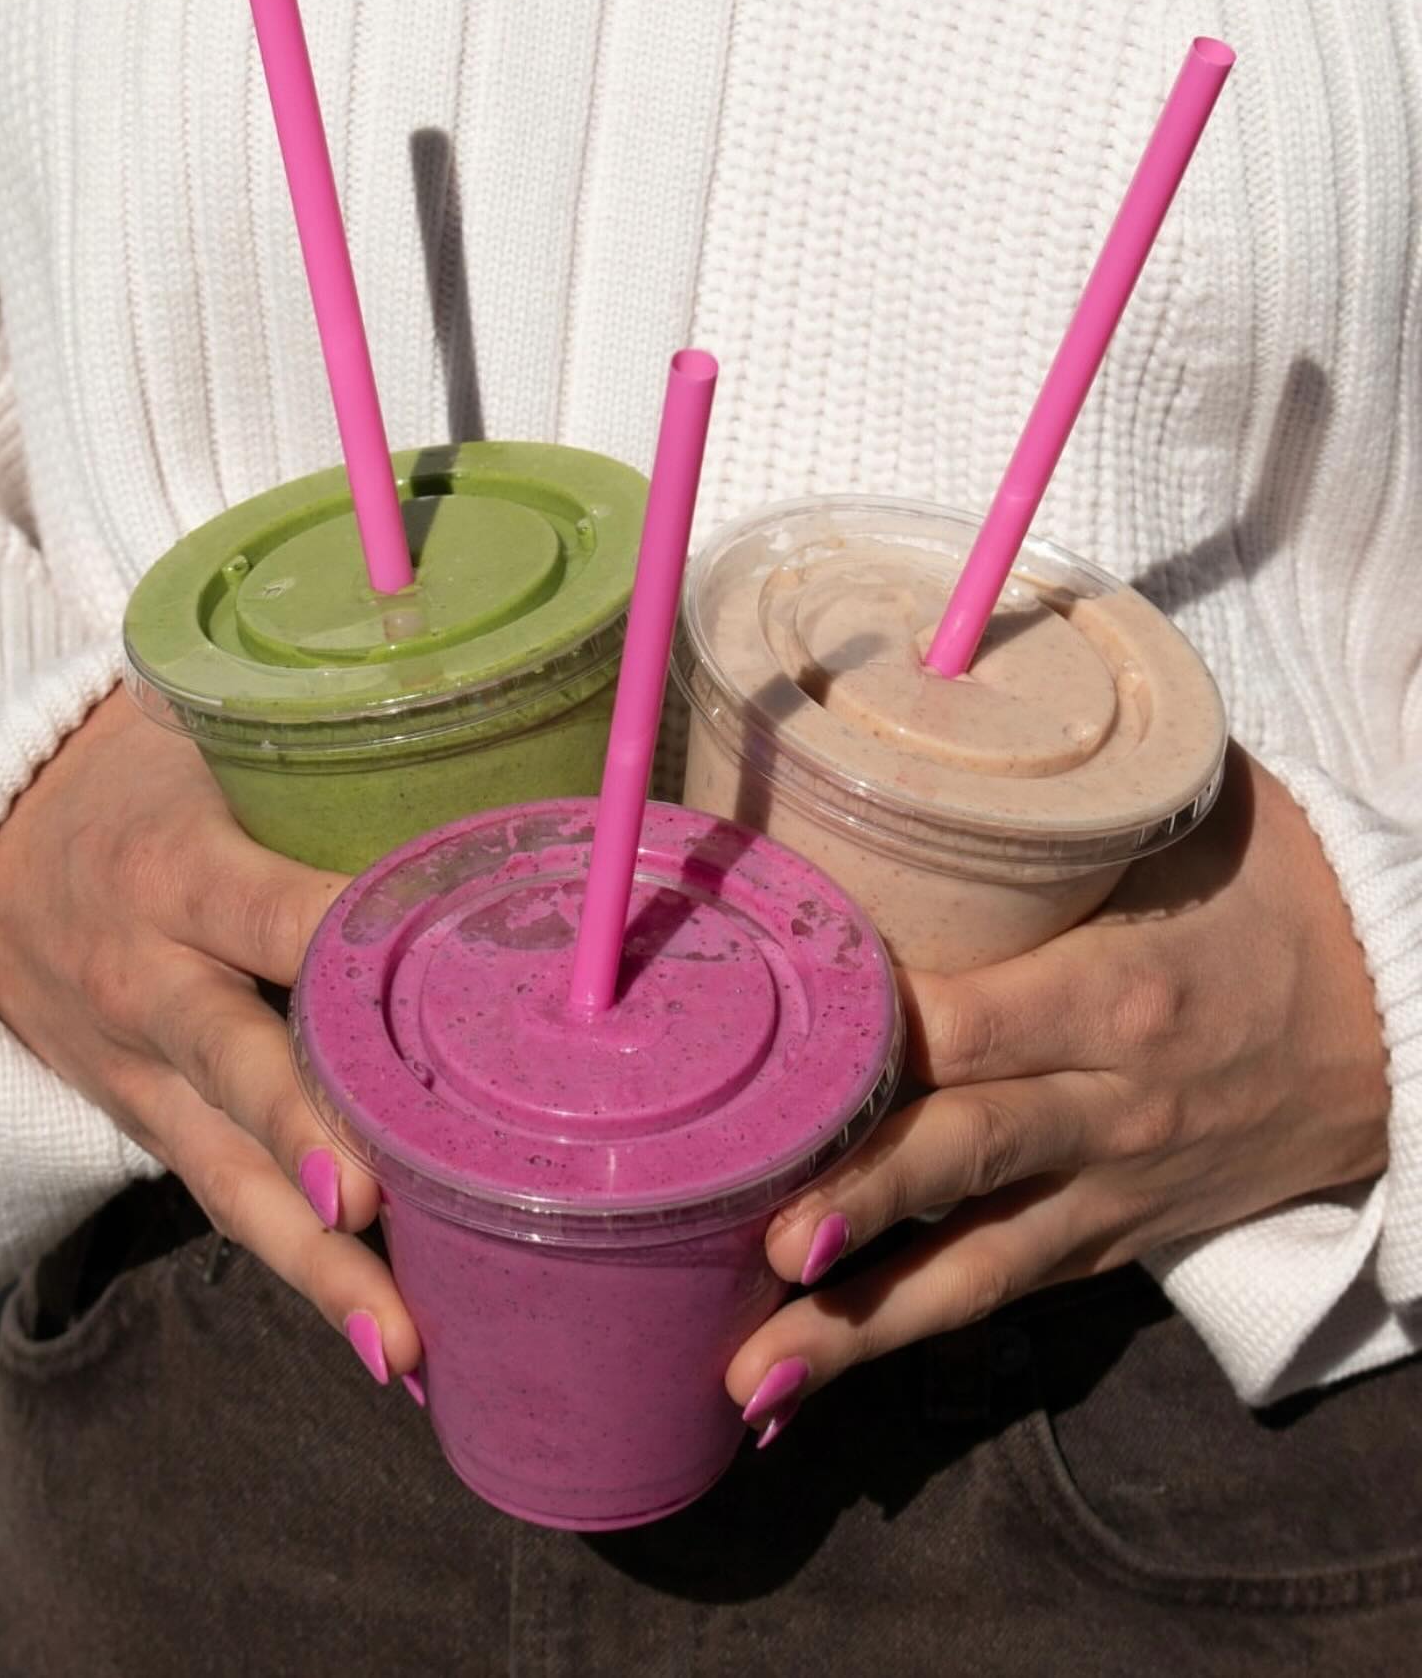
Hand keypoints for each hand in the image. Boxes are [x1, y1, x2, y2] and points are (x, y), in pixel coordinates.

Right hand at [0, 690, 419, 1390]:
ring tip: (401, 1342)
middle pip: (237, 1066)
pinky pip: (223, 1200)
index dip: (341, 947)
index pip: (266, 910)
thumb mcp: (195, 736)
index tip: (435, 987)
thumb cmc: (133, 784)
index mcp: (174, 871)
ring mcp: (142, 1071)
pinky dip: (299, 1265)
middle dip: (309, 1137)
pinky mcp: (148, 1125)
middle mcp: (151, 981)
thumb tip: (472, 712)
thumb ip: (320, 742)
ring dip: (316, 1259)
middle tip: (375, 1204)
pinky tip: (383, 1341)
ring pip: (228, 1173)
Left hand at [727, 744, 1389, 1439]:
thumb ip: (1062, 806)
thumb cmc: (1282, 901)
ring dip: (868, 1322)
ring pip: (982, 1265)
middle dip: (865, 1199)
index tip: (768, 1052)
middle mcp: (1110, 1105)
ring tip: (760, 1375)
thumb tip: (923, 743)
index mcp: (1116, 994)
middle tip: (770, 1242)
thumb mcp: (1191, 826)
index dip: (870, 1040)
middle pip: (967, 1154)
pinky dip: (928, 1322)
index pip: (972, 1021)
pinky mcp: (1119, 1237)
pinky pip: (1016, 1287)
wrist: (1403, 1019)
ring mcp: (1115, 1187)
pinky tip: (834, 1363)